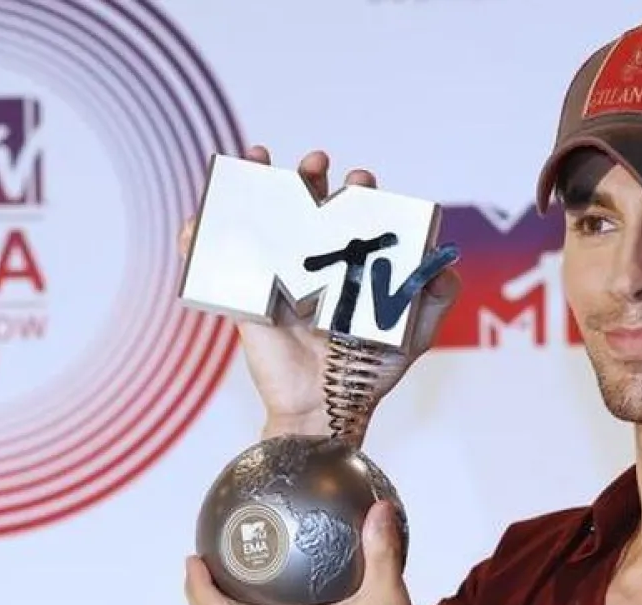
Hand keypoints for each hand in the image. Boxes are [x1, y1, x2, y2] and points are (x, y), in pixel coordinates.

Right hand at [178, 146, 462, 438]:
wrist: (326, 408)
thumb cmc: (371, 372)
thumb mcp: (415, 332)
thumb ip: (436, 296)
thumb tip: (444, 260)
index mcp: (351, 261)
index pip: (353, 212)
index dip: (357, 189)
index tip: (360, 182)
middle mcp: (314, 261)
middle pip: (307, 203)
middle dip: (310, 174)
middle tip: (315, 164)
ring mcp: (277, 275)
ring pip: (261, 218)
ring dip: (254, 182)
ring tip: (258, 158)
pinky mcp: (246, 295)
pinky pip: (215, 261)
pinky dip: (198, 237)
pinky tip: (197, 221)